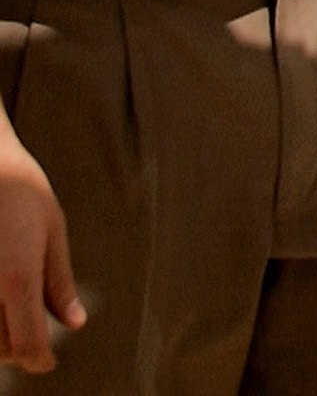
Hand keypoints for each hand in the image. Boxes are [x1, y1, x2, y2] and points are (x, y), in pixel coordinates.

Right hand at [0, 124, 82, 373]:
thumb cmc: (21, 189)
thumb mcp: (52, 229)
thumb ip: (59, 282)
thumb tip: (75, 324)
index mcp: (17, 279)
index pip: (29, 346)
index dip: (41, 360)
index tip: (48, 361)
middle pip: (3, 350)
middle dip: (21, 348)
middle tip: (35, 335)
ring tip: (15, 316)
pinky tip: (1, 301)